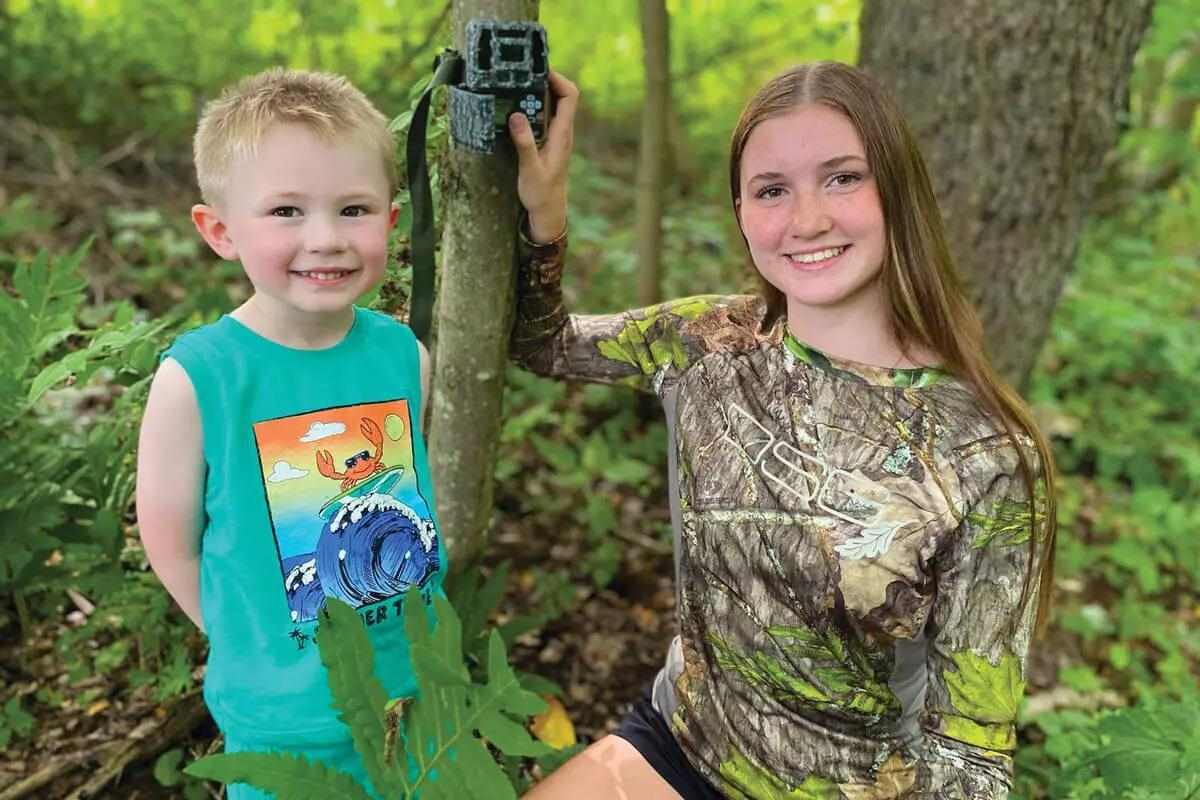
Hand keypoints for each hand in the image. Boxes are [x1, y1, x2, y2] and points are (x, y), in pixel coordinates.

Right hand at [510, 71, 577, 242]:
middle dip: (544, 82)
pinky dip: (533, 109)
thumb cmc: (541, 194)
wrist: (549, 212)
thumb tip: (516, 115)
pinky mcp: (549, 142)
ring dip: (537, 94)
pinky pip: (544, 118)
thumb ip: (524, 142)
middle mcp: (563, 132)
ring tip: (516, 88)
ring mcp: (557, 137)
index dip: (558, 79)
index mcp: (562, 135)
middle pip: (561, 96)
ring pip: (552, 106)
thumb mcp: (530, 168)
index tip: (539, 72)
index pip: (570, 96)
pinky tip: (517, 110)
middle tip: (522, 76)